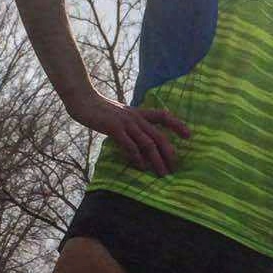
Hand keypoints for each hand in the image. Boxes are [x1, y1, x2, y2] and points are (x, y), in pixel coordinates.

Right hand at [70, 92, 189, 176]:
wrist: (83, 100)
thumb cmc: (102, 110)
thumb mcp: (122, 114)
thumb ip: (134, 123)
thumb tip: (142, 140)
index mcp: (139, 113)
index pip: (163, 116)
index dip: (177, 125)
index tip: (189, 136)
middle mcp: (136, 118)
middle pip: (159, 136)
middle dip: (169, 153)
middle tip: (175, 167)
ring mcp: (126, 122)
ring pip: (147, 143)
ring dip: (156, 160)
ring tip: (162, 173)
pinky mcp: (114, 128)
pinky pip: (129, 145)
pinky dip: (136, 157)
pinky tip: (141, 167)